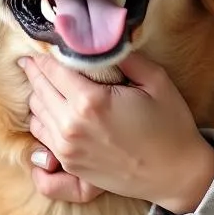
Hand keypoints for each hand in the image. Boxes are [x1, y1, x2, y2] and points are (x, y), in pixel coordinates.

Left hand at [18, 52, 213, 212]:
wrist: (177, 175)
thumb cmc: (170, 125)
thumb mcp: (155, 80)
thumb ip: (124, 56)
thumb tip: (101, 39)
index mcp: (91, 102)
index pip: (52, 68)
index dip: (45, 53)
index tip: (43, 43)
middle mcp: (71, 126)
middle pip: (39, 88)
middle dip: (37, 70)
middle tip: (37, 58)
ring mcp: (67, 149)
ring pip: (36, 111)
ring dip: (38, 92)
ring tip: (47, 80)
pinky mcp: (69, 164)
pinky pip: (41, 133)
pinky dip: (42, 116)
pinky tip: (51, 106)